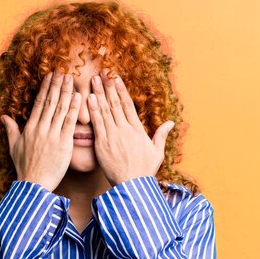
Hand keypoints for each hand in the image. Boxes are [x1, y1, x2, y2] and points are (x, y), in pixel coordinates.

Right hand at [0, 69, 80, 191]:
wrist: (34, 185)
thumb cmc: (25, 168)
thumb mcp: (14, 147)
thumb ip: (11, 130)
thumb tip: (4, 116)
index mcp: (30, 128)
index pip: (38, 103)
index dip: (45, 88)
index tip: (49, 75)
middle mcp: (40, 129)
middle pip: (49, 102)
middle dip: (56, 84)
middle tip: (62, 70)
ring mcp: (52, 136)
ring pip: (60, 109)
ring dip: (66, 92)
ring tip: (71, 78)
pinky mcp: (63, 144)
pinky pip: (69, 123)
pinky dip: (74, 109)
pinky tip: (79, 97)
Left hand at [87, 69, 174, 186]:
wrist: (132, 185)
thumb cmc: (144, 171)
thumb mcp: (157, 153)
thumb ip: (161, 135)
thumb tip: (170, 123)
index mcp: (137, 130)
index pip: (128, 105)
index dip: (121, 90)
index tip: (116, 78)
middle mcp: (125, 130)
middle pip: (115, 103)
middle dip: (109, 87)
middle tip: (102, 72)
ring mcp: (113, 136)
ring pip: (105, 110)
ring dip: (99, 94)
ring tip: (93, 80)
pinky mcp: (102, 144)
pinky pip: (97, 124)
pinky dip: (93, 110)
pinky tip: (89, 98)